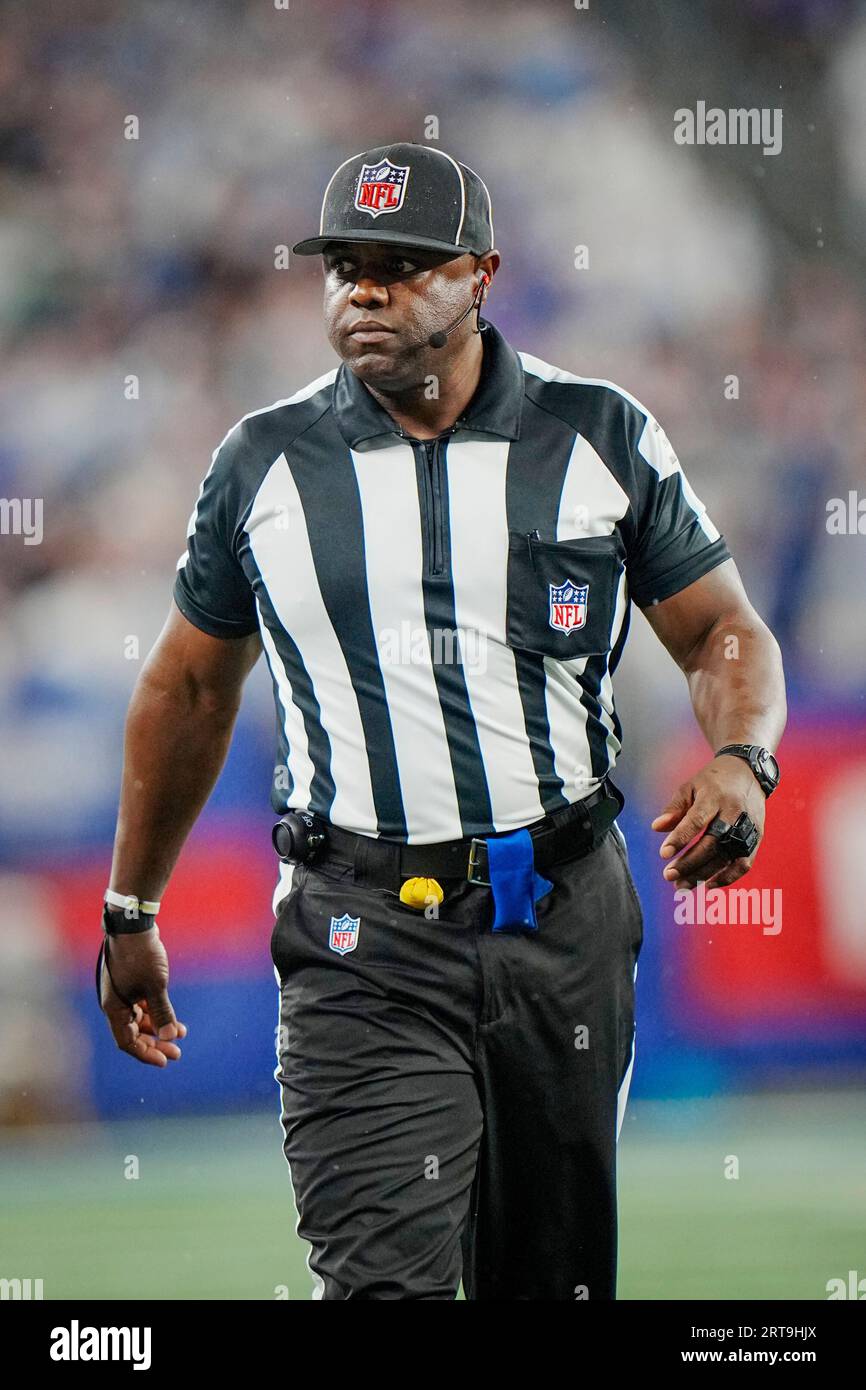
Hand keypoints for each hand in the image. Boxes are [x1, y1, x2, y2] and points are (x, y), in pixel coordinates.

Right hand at [99, 925, 187, 1066]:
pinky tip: (174, 1018)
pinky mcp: (131, 983)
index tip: (165, 1060)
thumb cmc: (141, 955)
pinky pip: (143, 1006)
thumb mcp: (155, 985)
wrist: (134, 924)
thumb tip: (170, 1037)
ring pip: (140, 1019)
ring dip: (158, 1027)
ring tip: (181, 1034)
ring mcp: (122, 993)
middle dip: (155, 1043)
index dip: (146, 1053)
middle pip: (133, 1033)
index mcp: (113, 1008)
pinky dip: (157, 1013)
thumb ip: (162, 1012)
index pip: (127, 1041)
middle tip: (176, 1052)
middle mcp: (115, 1003)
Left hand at [650, 755, 765, 889]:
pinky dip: (728, 877)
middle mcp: (734, 813)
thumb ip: (674, 808)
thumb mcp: (690, 787)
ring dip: (704, 874)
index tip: (663, 854)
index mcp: (714, 797)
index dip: (680, 838)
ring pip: (726, 857)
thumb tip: (656, 828)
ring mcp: (748, 827)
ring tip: (682, 886)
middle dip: (689, 863)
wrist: (748, 772)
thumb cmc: (713, 781)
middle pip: (712, 844)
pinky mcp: (757, 837)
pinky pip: (744, 863)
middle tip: (669, 876)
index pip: (696, 821)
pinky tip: (708, 885)